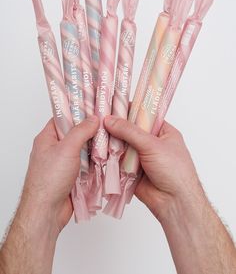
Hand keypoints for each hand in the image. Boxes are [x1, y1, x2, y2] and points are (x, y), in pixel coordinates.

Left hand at [22, 115, 98, 232]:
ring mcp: (63, 163)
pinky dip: (95, 161)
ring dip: (95, 147)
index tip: (94, 107)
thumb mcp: (66, 149)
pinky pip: (86, 164)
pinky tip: (108, 156)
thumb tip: (93, 119)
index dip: (77, 111)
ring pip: (83, 149)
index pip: (62, 118)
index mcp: (47, 138)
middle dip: (91, 130)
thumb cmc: (49, 179)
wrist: (46, 212)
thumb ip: (81, 131)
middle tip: (107, 123)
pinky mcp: (72, 176)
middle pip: (75, 134)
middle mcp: (54, 149)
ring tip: (112, 137)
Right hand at [104, 116, 203, 221]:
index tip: (111, 103)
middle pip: (130, 130)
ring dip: (111, 142)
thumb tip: (109, 120)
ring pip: (122, 145)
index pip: (143, 115)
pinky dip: (109, 157)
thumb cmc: (174, 170)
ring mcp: (140, 156)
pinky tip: (97, 149)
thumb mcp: (152, 145)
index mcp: (162, 131)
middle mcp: (151, 142)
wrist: (174, 203)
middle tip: (98, 118)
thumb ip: (130, 132)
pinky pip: (118, 160)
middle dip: (116, 126)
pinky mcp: (131, 170)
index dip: (128, 109)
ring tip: (94, 132)